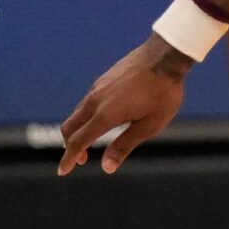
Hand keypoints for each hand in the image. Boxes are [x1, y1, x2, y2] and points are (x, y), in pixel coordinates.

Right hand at [58, 35, 191, 174]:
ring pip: (77, 113)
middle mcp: (95, 101)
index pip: (78, 142)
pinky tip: (100, 118)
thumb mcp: (149, 125)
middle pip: (70, 127)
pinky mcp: (103, 80)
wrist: (165, 57)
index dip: (69, 158)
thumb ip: (125, 145)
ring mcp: (97, 88)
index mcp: (105, 115)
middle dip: (70, 145)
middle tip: (79, 159)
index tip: (63, 171)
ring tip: (90, 140)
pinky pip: (87, 101)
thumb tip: (106, 167)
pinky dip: (85, 116)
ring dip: (78, 130)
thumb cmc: (162, 93)